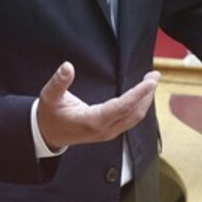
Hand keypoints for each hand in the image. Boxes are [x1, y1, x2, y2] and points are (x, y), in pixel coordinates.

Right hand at [37, 62, 160, 150]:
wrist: (47, 135)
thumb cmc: (50, 116)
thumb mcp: (49, 97)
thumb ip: (59, 82)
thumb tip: (67, 67)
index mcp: (92, 121)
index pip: (123, 106)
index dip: (139, 93)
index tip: (150, 81)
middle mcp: (104, 129)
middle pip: (135, 113)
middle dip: (147, 94)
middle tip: (154, 75)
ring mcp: (108, 132)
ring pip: (135, 118)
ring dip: (145, 100)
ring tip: (150, 82)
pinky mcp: (109, 131)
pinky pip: (130, 119)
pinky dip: (138, 106)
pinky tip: (140, 95)